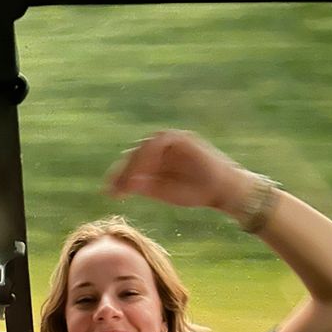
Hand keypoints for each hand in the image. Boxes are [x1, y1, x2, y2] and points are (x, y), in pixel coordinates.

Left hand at [106, 128, 251, 214]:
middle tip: (113, 191)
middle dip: (123, 172)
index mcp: (155, 159)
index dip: (119, 177)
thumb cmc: (195, 193)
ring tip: (127, 185)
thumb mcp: (164, 192)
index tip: (109, 193)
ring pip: (144, 147)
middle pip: (134, 154)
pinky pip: (160, 142)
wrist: (222, 190)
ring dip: (134, 165)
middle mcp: (161, 147)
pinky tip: (143, 173)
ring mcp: (171, 140)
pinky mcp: (181, 138)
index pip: (132, 163)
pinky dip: (149, 155)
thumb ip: (144, 186)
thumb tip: (117, 187)